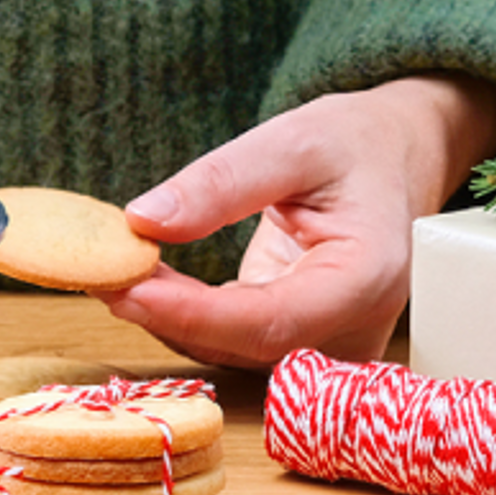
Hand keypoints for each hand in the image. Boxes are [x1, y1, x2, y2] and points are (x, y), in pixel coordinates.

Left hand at [94, 74, 495, 368]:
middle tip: (100, 272)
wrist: (395, 164)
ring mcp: (327, 348)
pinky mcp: (298, 346)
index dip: (191, 313)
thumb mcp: (293, 141)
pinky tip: (143, 281)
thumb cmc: (355, 147)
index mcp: (367, 278)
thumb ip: (222, 183)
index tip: (125, 287)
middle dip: (166, 316)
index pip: (269, 319)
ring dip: (166, 318)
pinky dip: (183, 317)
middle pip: (244, 346)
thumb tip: (143, 221)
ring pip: (231, 353)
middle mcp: (352, 331)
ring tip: (112, 269)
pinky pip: (232, 344)